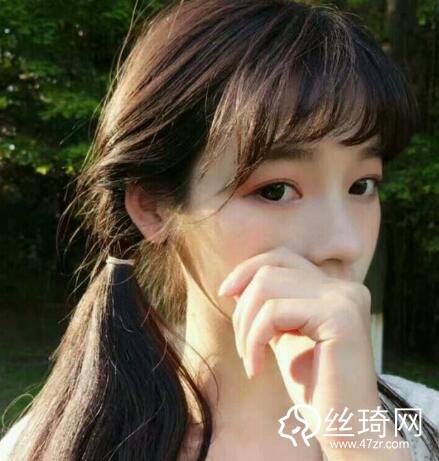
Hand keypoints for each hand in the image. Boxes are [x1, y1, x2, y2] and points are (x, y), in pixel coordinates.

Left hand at [217, 246, 403, 457]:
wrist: (346, 429)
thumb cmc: (312, 386)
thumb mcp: (285, 335)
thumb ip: (270, 306)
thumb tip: (237, 284)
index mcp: (335, 289)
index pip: (282, 257)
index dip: (247, 269)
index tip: (226, 294)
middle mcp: (345, 288)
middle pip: (270, 268)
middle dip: (243, 305)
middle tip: (242, 346)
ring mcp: (345, 299)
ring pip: (267, 285)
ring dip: (245, 324)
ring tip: (248, 357)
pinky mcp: (339, 316)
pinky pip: (274, 312)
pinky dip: (254, 339)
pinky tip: (255, 368)